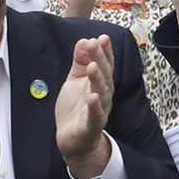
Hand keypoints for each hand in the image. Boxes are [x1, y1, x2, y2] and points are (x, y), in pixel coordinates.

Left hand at [53, 35, 115, 178]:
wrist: (73, 140)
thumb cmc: (76, 109)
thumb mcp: (75, 81)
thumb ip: (80, 62)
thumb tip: (84, 40)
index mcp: (99, 83)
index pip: (104, 64)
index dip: (104, 51)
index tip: (101, 37)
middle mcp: (102, 95)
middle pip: (103, 75)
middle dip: (100, 59)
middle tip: (95, 44)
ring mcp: (98, 111)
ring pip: (101, 93)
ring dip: (97, 79)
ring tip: (93, 66)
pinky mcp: (90, 126)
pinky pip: (95, 116)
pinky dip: (94, 107)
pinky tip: (93, 97)